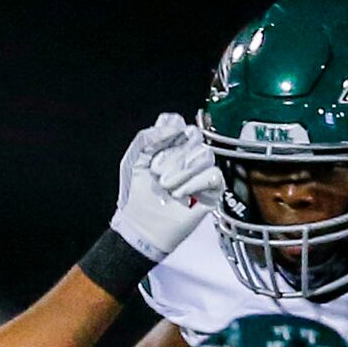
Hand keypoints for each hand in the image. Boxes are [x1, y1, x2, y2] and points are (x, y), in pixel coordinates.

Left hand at [107, 112, 223, 263]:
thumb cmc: (137, 194)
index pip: (177, 121)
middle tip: (157, 175)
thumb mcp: (134, 159)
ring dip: (182, 171)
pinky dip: (195, 184)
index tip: (153, 153)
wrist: (140, 224)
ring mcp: (201, 170)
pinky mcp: (212, 189)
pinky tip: (182, 195)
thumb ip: (147, 136)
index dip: (167, 133)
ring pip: (205, 154)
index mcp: (170, 143)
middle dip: (172, 156)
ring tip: (168, 187)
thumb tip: (174, 124)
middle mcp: (188, 152)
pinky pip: (213, 174)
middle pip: (193, 135)